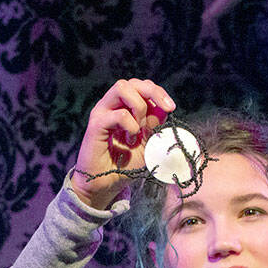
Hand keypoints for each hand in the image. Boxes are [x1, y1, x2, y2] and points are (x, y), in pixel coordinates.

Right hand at [70, 78, 174, 209]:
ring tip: (141, 128)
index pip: (142, 87)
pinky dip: (131, 126)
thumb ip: (155, 125)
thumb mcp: (147, 144)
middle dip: (154, 92)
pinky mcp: (96, 125)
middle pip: (132, 82)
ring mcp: (102, 113)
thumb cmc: (125, 165)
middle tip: (167, 109)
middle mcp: (112, 105)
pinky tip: (130, 141)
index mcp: (124, 107)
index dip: (158, 92)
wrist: (106, 185)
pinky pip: (117, 114)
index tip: (171, 108)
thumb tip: (164, 108)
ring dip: (139, 106)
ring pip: (122, 88)